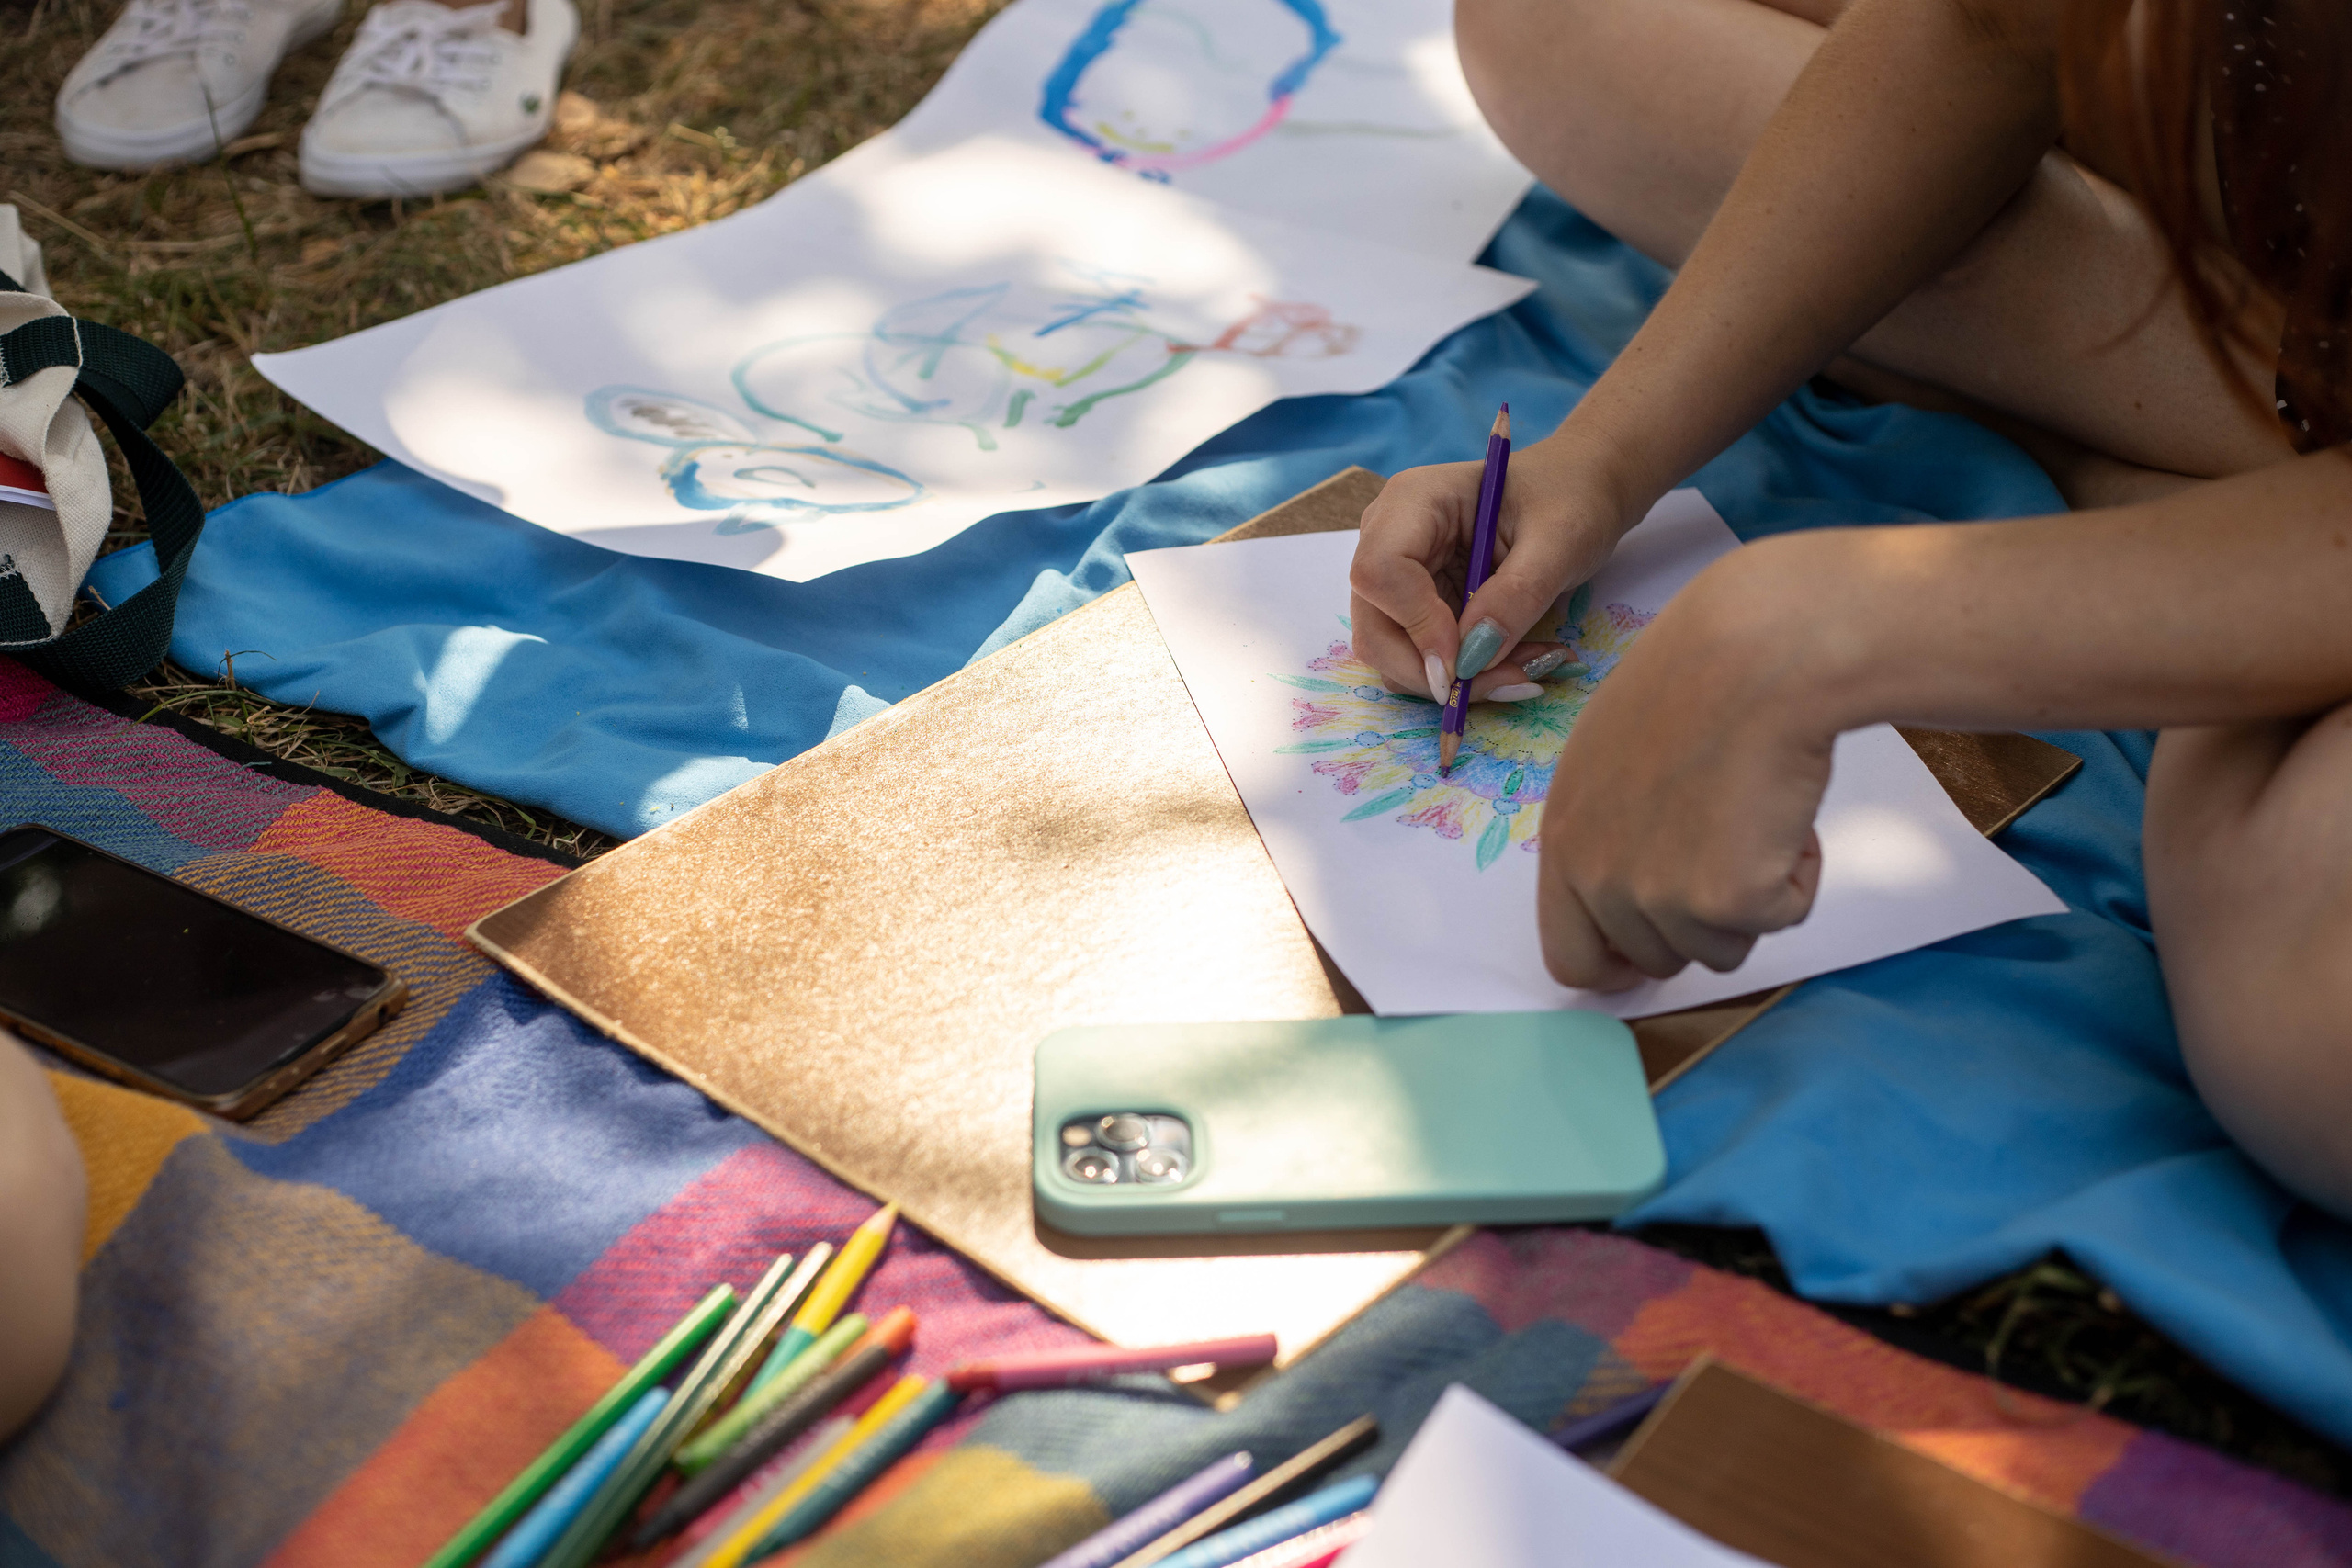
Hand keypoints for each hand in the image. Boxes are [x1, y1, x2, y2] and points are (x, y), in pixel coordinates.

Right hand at [1348, 442, 1626, 704]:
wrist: (1579, 490)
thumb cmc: (1570, 498)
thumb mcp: (1560, 541)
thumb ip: (1518, 595)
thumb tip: (1473, 657)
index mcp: (1413, 501)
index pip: (1380, 573)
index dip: (1417, 625)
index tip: (1470, 660)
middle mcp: (1389, 539)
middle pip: (1374, 627)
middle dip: (1434, 672)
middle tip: (1509, 681)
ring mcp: (1398, 577)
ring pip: (1393, 654)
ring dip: (1455, 681)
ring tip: (1525, 670)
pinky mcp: (1416, 607)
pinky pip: (1420, 659)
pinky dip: (1465, 676)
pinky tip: (1513, 662)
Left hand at [1537, 534, 1850, 988]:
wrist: (1757, 656)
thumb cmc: (1696, 681)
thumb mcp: (1610, 757)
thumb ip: (1610, 829)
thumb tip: (1632, 885)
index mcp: (1564, 841)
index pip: (1570, 956)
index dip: (1617, 965)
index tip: (1650, 955)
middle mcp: (1601, 878)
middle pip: (1656, 959)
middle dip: (1699, 920)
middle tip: (1729, 845)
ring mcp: (1662, 897)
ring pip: (1722, 948)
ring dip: (1751, 895)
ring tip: (1754, 809)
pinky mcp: (1730, 902)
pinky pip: (1780, 918)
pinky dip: (1799, 875)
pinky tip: (1787, 808)